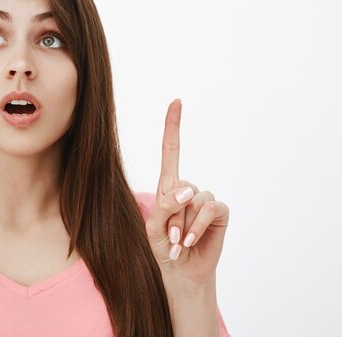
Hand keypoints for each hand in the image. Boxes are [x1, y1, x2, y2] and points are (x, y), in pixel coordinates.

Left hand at [145, 99, 228, 285]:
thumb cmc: (165, 248)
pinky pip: (209, 209)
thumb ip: (166, 206)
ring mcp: (205, 200)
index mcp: (168, 186)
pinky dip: (197, 226)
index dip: (173, 126)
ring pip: (194, 199)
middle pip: (179, 186)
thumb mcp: (154, 227)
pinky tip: (191, 242)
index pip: (171, 151)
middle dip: (171, 215)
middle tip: (170, 237)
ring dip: (183, 225)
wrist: (181, 272)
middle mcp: (188, 189)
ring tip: (180, 242)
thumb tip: (188, 191)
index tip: (176, 101)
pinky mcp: (219, 212)